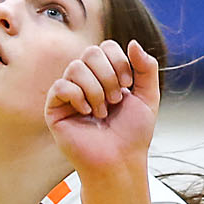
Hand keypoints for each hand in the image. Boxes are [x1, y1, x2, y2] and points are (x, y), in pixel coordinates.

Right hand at [44, 39, 160, 173]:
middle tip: (115, 100)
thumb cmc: (133, 135)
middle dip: (108, 76)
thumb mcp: (148, 97)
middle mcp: (86, 81)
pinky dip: (78, 97)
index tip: (128, 85)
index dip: (119, 62)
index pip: (106, 47)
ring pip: (76, 67)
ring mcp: (69, 93)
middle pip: (91, 52)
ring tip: (102, 112)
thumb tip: (132, 43)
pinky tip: (86, 113)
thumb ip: (146, 68)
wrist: (120, 160)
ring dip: (96, 90)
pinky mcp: (55, 108)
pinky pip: (61, 86)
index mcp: (106, 75)